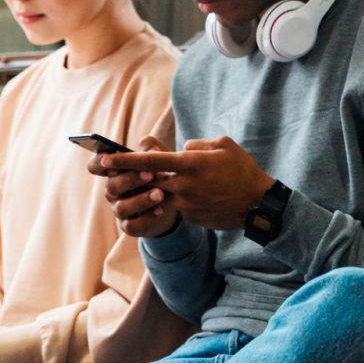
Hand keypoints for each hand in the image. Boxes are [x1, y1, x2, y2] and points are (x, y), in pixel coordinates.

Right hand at [88, 135, 180, 237]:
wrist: (173, 200)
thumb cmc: (159, 170)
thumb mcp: (158, 155)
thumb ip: (151, 147)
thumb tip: (152, 151)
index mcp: (114, 170)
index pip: (95, 166)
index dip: (97, 163)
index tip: (106, 159)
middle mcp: (113, 190)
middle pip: (111, 185)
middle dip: (131, 179)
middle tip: (150, 174)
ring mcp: (119, 208)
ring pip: (122, 207)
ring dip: (141, 200)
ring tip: (160, 194)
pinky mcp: (129, 225)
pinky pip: (132, 225)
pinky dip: (147, 217)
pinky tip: (160, 209)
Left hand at [99, 136, 273, 230]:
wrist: (258, 205)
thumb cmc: (242, 170)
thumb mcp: (223, 146)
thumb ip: (196, 145)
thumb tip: (181, 149)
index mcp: (189, 165)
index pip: (149, 161)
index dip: (125, 159)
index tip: (105, 158)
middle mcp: (183, 186)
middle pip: (148, 180)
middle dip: (130, 176)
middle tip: (112, 171)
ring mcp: (187, 204)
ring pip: (161, 195)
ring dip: (155, 189)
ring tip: (159, 182)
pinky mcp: (192, 217)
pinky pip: (177, 205)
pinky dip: (176, 198)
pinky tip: (191, 194)